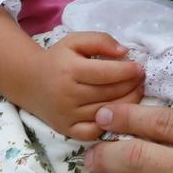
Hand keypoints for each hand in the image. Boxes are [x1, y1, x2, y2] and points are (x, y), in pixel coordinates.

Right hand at [18, 32, 144, 141]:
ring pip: (106, 112)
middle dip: (131, 86)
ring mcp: (67, 115)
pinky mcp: (67, 130)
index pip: (106, 73)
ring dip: (128, 103)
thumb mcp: (75, 41)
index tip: (140, 68)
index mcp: (70, 70)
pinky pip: (95, 132)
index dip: (128, 71)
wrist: (30, 82)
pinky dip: (111, 124)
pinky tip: (120, 112)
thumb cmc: (58, 59)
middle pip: (109, 93)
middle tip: (142, 80)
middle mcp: (67, 95)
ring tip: (137, 92)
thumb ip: (100, 40)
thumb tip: (124, 52)